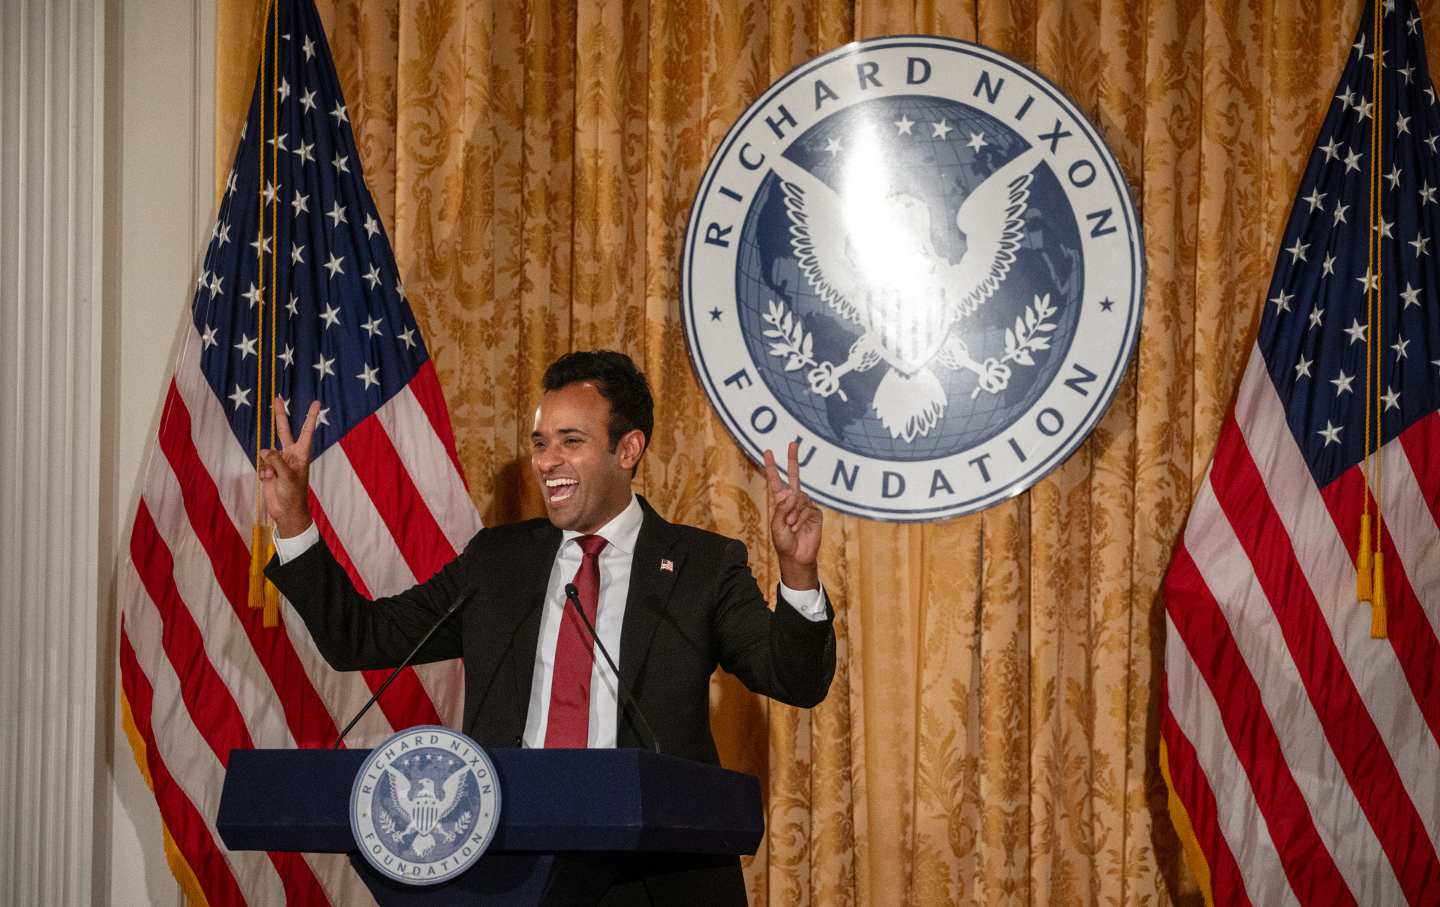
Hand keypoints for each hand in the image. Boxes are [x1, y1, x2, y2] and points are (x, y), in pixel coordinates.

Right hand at [258, 397, 319, 536]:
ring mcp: (279, 461)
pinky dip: (263, 472)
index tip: (316, 402)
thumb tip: (264, 449)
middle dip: (280, 415)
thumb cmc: (293, 494)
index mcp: (301, 454)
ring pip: (267, 452)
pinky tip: (268, 481)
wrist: (285, 512)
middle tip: (277, 397)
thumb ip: (276, 460)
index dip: (310, 416)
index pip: (306, 430)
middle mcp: (290, 454)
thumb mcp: (287, 476)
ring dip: (267, 464)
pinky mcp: (269, 469)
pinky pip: (261, 464)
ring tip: (273, 477)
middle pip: (283, 430)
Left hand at [764, 441, 821, 589]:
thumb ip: (781, 508)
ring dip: (793, 513)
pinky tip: (798, 528)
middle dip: (793, 459)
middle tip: (793, 443)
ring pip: (799, 498)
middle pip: (795, 476)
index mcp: (781, 501)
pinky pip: (807, 508)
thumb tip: (793, 494)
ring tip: (790, 526)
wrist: (797, 556)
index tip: (767, 452)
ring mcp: (805, 505)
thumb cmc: (783, 542)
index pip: (776, 481)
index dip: (771, 467)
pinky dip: (801, 518)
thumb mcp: (776, 524)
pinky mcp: (816, 513)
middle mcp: (793, 500)